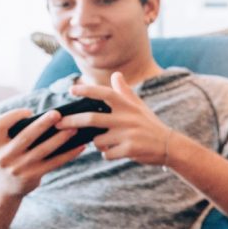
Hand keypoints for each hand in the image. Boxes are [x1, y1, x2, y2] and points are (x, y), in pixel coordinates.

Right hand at [0, 108, 84, 196]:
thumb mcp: (3, 146)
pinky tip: (80, 146)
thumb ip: (16, 132)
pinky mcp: (32, 176)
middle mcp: (3, 156)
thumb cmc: (10, 157)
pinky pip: (54, 163)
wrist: (4, 187)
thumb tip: (50, 118)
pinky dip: (68, 154)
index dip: (13, 116)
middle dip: (42, 124)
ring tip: (74, 128)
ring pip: (43, 150)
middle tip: (57, 114)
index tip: (29, 111)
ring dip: (60, 138)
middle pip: (25, 136)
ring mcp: (18, 168)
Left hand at [57, 73, 177, 165]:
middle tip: (57, 124)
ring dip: (97, 143)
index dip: (87, 90)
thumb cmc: (150, 124)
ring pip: (97, 140)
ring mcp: (128, 134)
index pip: (105, 94)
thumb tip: (116, 74)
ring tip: (105, 142)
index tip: (71, 89)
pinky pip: (106, 154)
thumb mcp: (139, 106)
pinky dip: (107, 154)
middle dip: (72, 121)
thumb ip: (125, 92)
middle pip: (92, 119)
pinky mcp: (129, 150)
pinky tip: (116, 152)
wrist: (170, 146)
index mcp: (128, 106)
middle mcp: (127, 118)